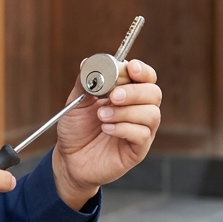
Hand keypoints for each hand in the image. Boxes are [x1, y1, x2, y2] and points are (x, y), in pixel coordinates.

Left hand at [52, 59, 160, 208]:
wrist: (69, 159)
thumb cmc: (76, 130)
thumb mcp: (76, 102)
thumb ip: (84, 82)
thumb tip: (87, 63)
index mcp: (127, 93)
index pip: (146, 77)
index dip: (142, 71)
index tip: (131, 68)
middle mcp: (138, 110)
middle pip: (154, 93)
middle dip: (134, 92)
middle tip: (113, 96)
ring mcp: (140, 130)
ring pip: (151, 114)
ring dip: (126, 112)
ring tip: (102, 116)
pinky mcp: (137, 149)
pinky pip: (143, 135)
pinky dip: (124, 128)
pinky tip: (107, 129)